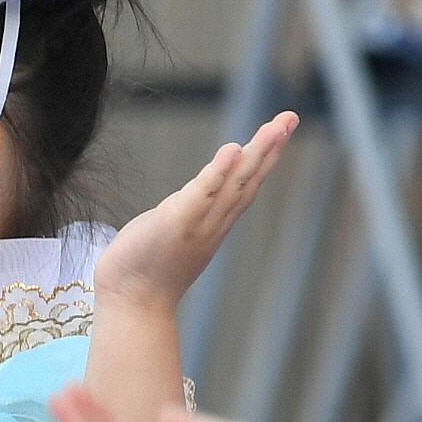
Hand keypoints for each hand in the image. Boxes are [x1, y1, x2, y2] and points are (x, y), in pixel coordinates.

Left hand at [93, 112, 298, 316]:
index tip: (282, 127)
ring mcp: (199, 224)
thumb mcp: (174, 230)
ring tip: (275, 127)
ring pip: (234, 184)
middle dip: (270, 147)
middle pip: (249, 180)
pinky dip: (218, 172)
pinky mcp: (177, 224)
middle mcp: (214, 223)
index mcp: (214, 222)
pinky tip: (232, 149)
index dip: (265, 155)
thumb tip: (197, 194)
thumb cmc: (146, 269)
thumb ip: (190, 210)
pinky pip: (202, 194)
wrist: (131, 304)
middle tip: (290, 118)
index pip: (246, 183)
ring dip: (256, 155)